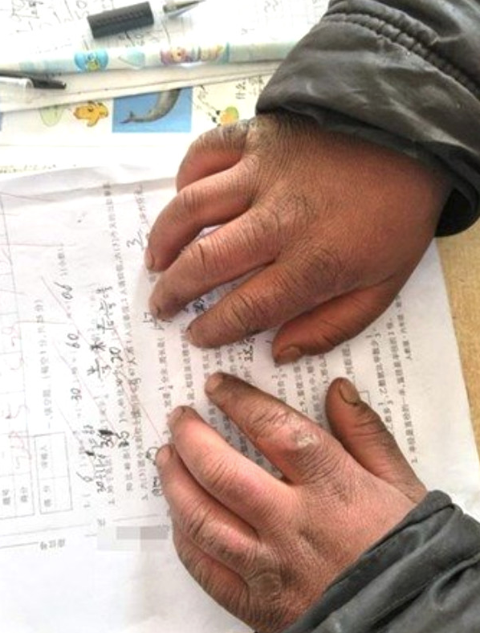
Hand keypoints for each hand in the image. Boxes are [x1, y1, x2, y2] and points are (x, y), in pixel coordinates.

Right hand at [146, 113, 450, 362]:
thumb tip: (278, 351)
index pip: (246, 307)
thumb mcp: (383, 288)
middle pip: (205, 262)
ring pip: (190, 208)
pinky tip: (183, 199)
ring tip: (154, 262)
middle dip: (173, 292)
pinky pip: (203, 154)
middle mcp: (277, 219)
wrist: (412, 138)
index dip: (214, 327)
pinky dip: (184, 177)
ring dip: (164, 240)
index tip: (197, 335)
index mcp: (312, 262)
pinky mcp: (257, 135)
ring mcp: (262, 172)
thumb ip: (331, 327)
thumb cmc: (397, 217)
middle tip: (161, 306)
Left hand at [156, 373, 425, 632]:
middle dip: (191, 439)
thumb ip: (365, 433)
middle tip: (179, 418)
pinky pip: (205, 568)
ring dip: (175, 482)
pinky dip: (184, 537)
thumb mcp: (399, 482)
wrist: (409, 620)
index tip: (215, 385)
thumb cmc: (404, 547)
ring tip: (166, 456)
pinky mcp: (255, 603)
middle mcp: (292, 524)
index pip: (273, 430)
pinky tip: (179, 514)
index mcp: (331, 487)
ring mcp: (269, 567)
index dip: (239, 401)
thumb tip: (336, 389)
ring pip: (203, 519)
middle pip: (223, 473)